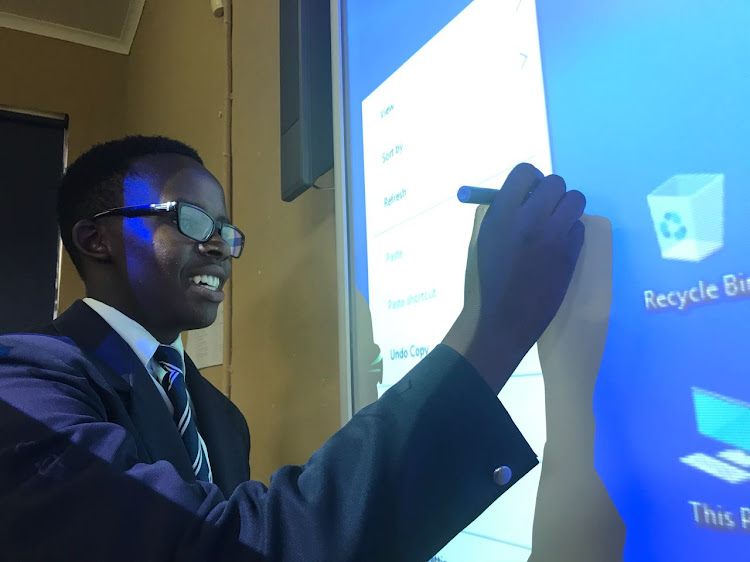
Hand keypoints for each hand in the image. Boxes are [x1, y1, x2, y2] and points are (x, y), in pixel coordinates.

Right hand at [442, 163, 585, 392]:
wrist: (502, 320)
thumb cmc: (484, 280)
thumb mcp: (482, 240)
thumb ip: (499, 212)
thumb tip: (520, 192)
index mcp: (501, 214)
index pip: (525, 172)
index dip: (530, 179)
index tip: (529, 191)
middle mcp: (529, 219)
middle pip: (554, 182)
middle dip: (551, 192)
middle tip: (545, 209)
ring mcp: (553, 236)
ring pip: (575, 199)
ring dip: (567, 207)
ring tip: (556, 225)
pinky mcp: (570, 253)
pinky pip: (579, 227)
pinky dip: (571, 232)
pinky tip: (558, 248)